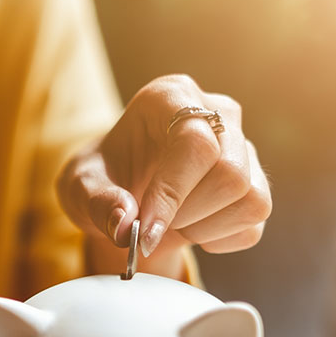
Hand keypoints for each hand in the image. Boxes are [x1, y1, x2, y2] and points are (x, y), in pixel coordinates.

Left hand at [56, 75, 270, 263]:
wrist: (122, 195)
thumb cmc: (101, 180)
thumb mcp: (79, 188)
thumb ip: (96, 202)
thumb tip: (125, 225)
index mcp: (170, 96)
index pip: (194, 142)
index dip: (172, 192)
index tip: (144, 230)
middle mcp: (217, 112)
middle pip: (230, 173)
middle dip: (185, 213)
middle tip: (150, 221)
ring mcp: (243, 146)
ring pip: (251, 198)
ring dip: (202, 227)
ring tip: (170, 221)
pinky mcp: (255, 182)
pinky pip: (254, 223)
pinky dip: (218, 240)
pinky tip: (191, 228)